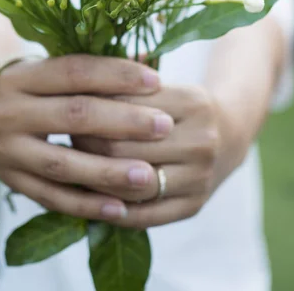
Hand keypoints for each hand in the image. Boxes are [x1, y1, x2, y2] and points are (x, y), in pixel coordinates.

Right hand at [0, 55, 174, 221]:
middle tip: (164, 125)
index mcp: (21, 75)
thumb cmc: (29, 82)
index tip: (156, 81)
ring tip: (149, 175)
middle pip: (73, 116)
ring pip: (62, 164)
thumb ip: (94, 67)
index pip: (75, 71)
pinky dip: (86, 206)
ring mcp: (7, 150)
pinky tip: (120, 208)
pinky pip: (51, 198)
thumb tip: (149, 59)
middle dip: (123, 121)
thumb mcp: (49, 66)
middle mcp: (9, 111)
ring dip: (108, 172)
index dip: (117, 75)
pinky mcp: (10, 180)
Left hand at [72, 84, 241, 227]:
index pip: (124, 108)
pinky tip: (90, 198)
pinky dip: (111, 209)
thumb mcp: (162, 84)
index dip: (88, 109)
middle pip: (122, 148)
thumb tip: (76, 77)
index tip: (65, 108)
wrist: (230, 134)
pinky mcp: (194, 206)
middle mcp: (201, 141)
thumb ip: (125, 80)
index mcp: (192, 102)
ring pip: (130, 184)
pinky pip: (143, 215)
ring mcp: (200, 178)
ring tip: (70, 166)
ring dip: (92, 178)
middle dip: (84, 144)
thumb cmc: (181, 104)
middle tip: (62, 138)